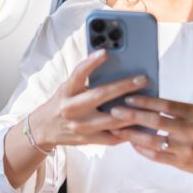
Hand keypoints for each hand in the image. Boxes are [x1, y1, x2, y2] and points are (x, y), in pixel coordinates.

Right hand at [30, 49, 148, 148]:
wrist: (44, 129)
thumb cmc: (61, 102)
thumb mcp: (67, 87)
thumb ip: (85, 79)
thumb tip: (112, 65)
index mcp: (67, 91)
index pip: (78, 74)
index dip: (91, 62)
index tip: (106, 52)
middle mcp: (72, 108)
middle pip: (100, 95)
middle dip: (124, 87)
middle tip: (143, 79)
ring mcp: (80, 126)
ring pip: (112, 120)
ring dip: (133, 112)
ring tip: (149, 103)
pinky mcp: (87, 140)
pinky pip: (112, 137)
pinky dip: (128, 131)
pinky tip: (141, 124)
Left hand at [109, 96, 192, 182]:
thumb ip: (174, 110)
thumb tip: (145, 103)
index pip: (164, 104)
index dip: (144, 101)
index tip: (127, 97)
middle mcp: (190, 130)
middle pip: (155, 121)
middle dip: (132, 116)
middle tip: (114, 111)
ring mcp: (185, 148)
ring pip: (152, 140)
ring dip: (132, 134)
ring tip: (116, 129)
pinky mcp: (181, 163)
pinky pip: (156, 155)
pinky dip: (142, 149)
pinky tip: (131, 143)